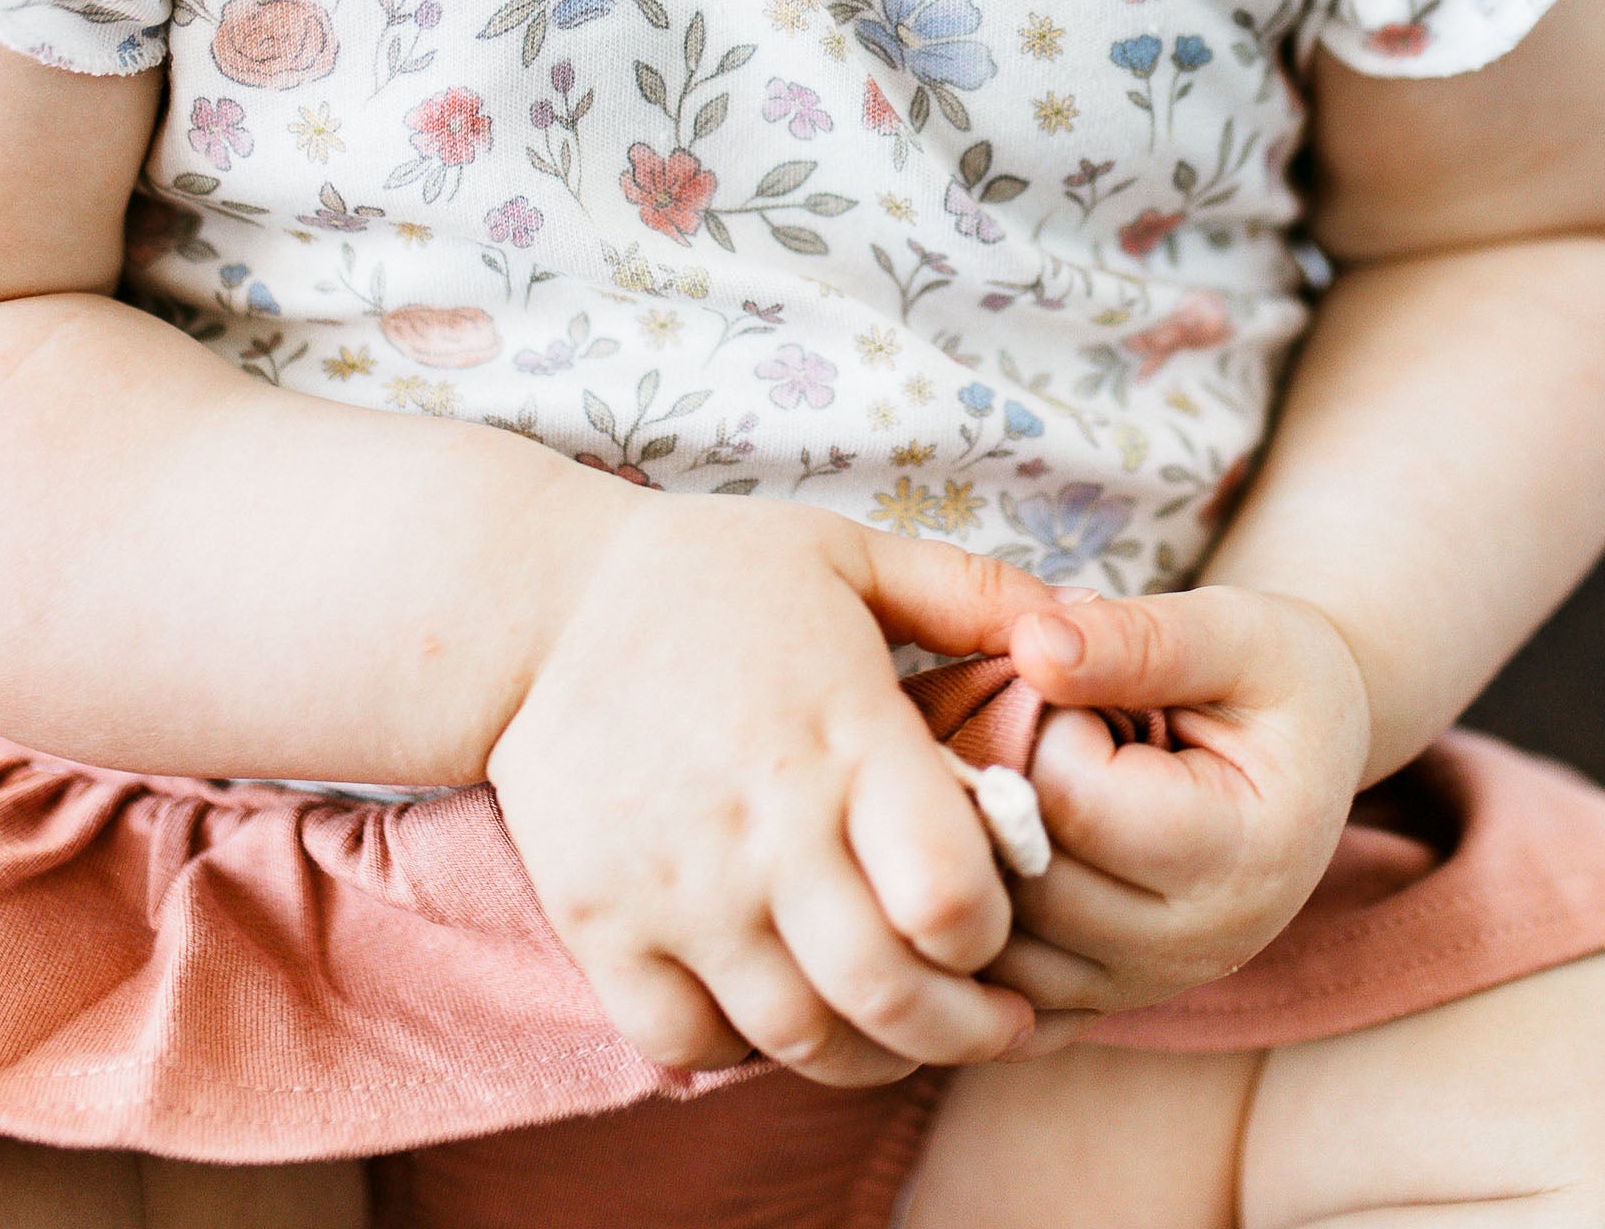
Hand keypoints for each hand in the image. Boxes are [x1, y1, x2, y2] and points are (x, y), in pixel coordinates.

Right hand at [487, 488, 1055, 1085]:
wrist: (532, 605)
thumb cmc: (702, 573)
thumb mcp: (844, 549)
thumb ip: (967, 589)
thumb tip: (1072, 623)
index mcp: (838, 735)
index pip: (952, 899)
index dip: (994, 930)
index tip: (997, 913)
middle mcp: (763, 827)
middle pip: (890, 998)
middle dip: (966, 1032)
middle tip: (994, 1022)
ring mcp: (677, 887)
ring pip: (799, 1039)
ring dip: (869, 1054)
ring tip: (899, 1027)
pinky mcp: (602, 922)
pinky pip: (688, 1045)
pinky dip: (744, 1051)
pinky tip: (776, 1008)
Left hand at [985, 585, 1371, 1059]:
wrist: (1305, 748)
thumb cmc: (1271, 675)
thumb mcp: (1232, 631)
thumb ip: (1136, 640)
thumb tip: (1030, 645)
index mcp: (1244, 855)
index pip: (1071, 797)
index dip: (1044, 717)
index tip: (1077, 685)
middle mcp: (1197, 946)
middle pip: (1024, 875)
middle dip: (1001, 782)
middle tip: (1034, 723)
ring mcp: (1144, 986)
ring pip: (994, 936)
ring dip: (974, 846)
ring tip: (1018, 774)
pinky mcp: (1099, 1000)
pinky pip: (996, 984)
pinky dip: (972, 918)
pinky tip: (990, 844)